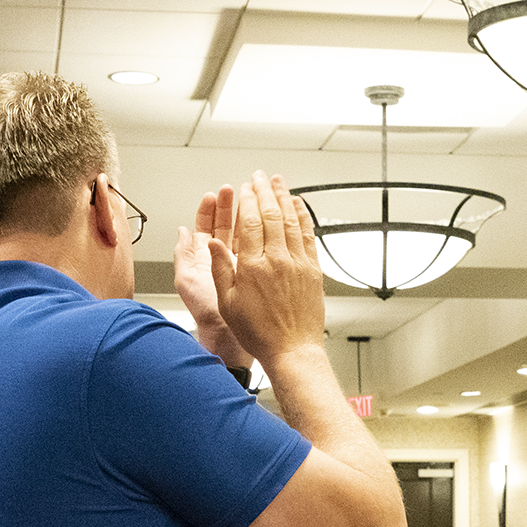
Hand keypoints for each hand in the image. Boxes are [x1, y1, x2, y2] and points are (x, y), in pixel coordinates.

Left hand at [174, 186, 251, 368]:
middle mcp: (222, 260)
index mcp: (205, 258)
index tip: (214, 195)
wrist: (229, 336)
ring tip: (253, 196)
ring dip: (248, 214)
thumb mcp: (187, 282)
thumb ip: (183, 255)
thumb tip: (182, 232)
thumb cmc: (208, 313)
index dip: (209, 209)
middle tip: (236, 188)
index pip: (206, 226)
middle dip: (230, 204)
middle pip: (226, 225)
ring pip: (244, 233)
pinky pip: (261, 247)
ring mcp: (241, 265)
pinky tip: (270, 221)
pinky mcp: (256, 271)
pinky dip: (265, 233)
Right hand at [212, 172, 324, 367]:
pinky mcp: (313, 271)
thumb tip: (212, 243)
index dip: (247, 201)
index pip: (250, 222)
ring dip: (284, 197)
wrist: (292, 350)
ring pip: (291, 220)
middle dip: (265, 190)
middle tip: (260, 176)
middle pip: (271, 214)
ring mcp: (298, 264)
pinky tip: (299, 205)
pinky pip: (308, 236)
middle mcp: (278, 260)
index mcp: (253, 267)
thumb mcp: (228, 303)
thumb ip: (221, 269)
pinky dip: (303, 216)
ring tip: (278, 181)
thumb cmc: (259, 333)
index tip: (244, 188)